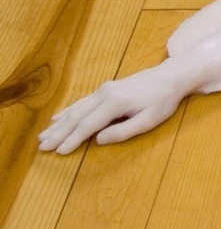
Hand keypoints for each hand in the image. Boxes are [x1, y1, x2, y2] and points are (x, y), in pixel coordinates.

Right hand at [38, 62, 193, 153]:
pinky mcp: (106, 88)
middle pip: (77, 116)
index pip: (88, 125)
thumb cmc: (163, 100)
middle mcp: (105, 93)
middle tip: (41, 147)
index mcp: (115, 102)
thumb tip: (98, 140)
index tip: (58, 152)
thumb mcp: (150, 120)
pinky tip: (57, 119)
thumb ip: (124, 131)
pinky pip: (82, 102)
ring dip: (59, 124)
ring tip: (43, 136)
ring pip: (76, 109)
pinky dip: (67, 112)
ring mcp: (104, 89)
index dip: (72, 139)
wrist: (170, 76)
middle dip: (58, 133)